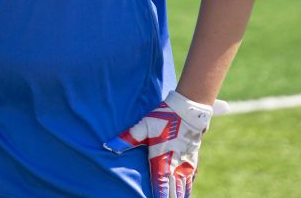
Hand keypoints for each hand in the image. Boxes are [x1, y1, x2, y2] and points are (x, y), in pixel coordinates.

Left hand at [104, 90, 224, 197]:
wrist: (188, 111)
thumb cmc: (163, 119)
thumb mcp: (143, 127)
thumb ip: (126, 139)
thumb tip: (108, 146)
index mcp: (162, 161)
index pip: (160, 186)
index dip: (160, 197)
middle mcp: (175, 166)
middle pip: (174, 191)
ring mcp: (185, 164)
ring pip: (184, 186)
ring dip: (180, 195)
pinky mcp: (192, 159)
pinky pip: (191, 177)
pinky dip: (188, 186)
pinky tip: (186, 190)